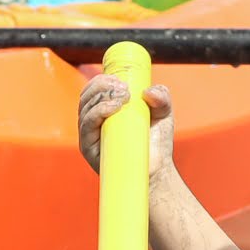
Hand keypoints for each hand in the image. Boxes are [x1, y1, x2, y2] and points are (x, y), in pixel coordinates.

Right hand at [77, 76, 175, 193]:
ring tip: (125, 96)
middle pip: (86, 95)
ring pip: (85, 108)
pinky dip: (98, 112)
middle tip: (125, 88)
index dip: (103, 79)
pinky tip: (114, 107)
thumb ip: (162, 97)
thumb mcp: (163, 114)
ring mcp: (89, 136)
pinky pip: (87, 125)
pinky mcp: (89, 149)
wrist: (157, 170)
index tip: (122, 79)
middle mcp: (93, 122)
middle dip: (103, 85)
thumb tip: (149, 91)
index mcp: (105, 110)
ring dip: (102, 96)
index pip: (94, 89)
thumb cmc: (156, 143)